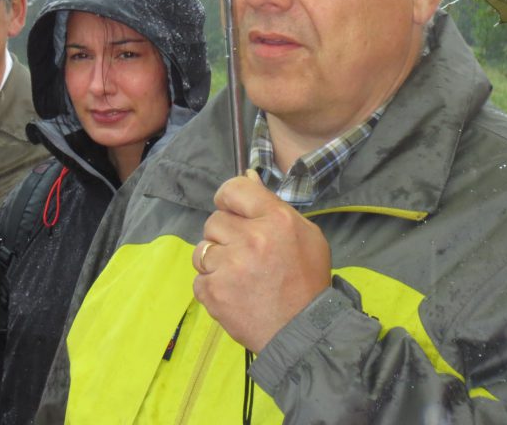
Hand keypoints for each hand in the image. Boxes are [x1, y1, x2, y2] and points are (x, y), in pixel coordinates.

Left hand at [192, 170, 330, 351]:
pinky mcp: (213, 291)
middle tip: (245, 254)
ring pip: (202, 249)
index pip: (234, 189)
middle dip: (225, 235)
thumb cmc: (306, 280)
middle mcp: (250, 239)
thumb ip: (272, 205)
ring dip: (216, 260)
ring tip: (239, 276)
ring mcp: (229, 266)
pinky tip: (234, 293)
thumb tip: (247, 175)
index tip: (231, 209)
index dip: (228, 198)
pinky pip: (199, 278)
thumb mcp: (306, 234)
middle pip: (214, 220)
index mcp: (276, 220)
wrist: (302, 331)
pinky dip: (212, 286)